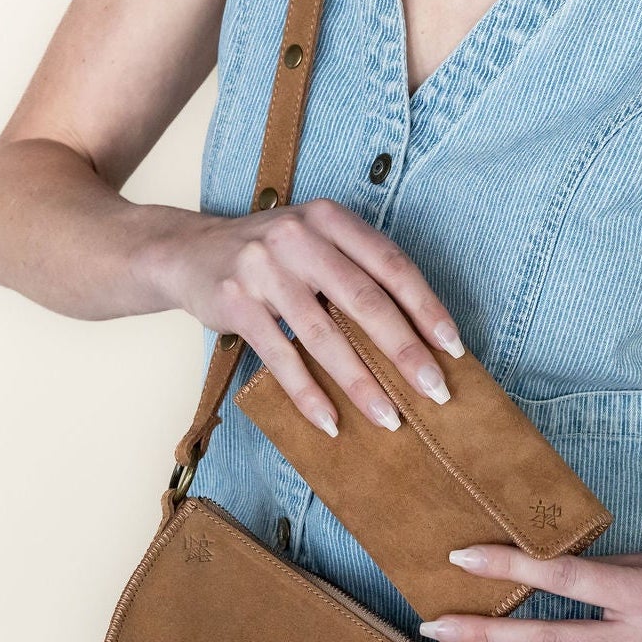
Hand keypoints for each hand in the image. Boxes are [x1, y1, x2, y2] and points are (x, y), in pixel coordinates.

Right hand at [141, 200, 463, 435]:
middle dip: (405, 352)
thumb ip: (357, 272)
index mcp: (331, 220)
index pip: (392, 266)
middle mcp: (300, 237)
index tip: (454, 349)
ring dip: (361, 384)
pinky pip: (281, 357)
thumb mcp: (315, 243)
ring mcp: (265, 268)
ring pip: (325, 335)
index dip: (427, 309)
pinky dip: (308, 393)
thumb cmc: (270, 257)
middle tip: (435, 392)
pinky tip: (330, 422)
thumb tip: (417, 335)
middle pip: (365, 302)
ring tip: (389, 419)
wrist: (187, 251)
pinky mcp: (236, 301)